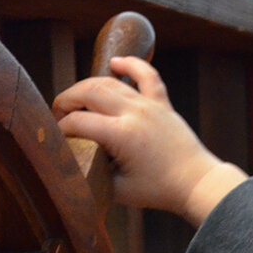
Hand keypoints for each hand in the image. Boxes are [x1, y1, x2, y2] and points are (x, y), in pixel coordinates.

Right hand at [53, 56, 245, 225]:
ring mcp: (149, 105)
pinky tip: (116, 62)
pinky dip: (130, 64)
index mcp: (120, 135)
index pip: (78, 122)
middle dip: (67, 100)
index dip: (60, 129)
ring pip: (110, 82)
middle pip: (89, 92)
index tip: (55, 139)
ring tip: (75, 99)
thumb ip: (92, 173)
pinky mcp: (162, 103)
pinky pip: (146, 75)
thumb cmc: (158, 190)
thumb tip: (72, 162)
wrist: (197, 183)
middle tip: (58, 114)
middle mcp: (133, 113)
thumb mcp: (117, 190)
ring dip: (87, 86)